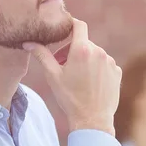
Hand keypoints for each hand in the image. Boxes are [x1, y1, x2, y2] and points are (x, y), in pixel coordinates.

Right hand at [23, 18, 121, 135]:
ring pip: (95, 54)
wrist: (92, 120)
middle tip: (62, 65)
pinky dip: (97, 69)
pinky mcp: (117, 72)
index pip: (78, 25)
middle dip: (72, 50)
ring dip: (85, 60)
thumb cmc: (69, 98)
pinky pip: (105, 64)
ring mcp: (110, 62)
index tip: (64, 31)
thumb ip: (42, 55)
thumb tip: (28, 42)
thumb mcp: (52, 75)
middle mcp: (99, 52)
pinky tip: (90, 83)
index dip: (70, 25)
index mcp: (82, 50)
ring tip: (77, 77)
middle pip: (84, 43)